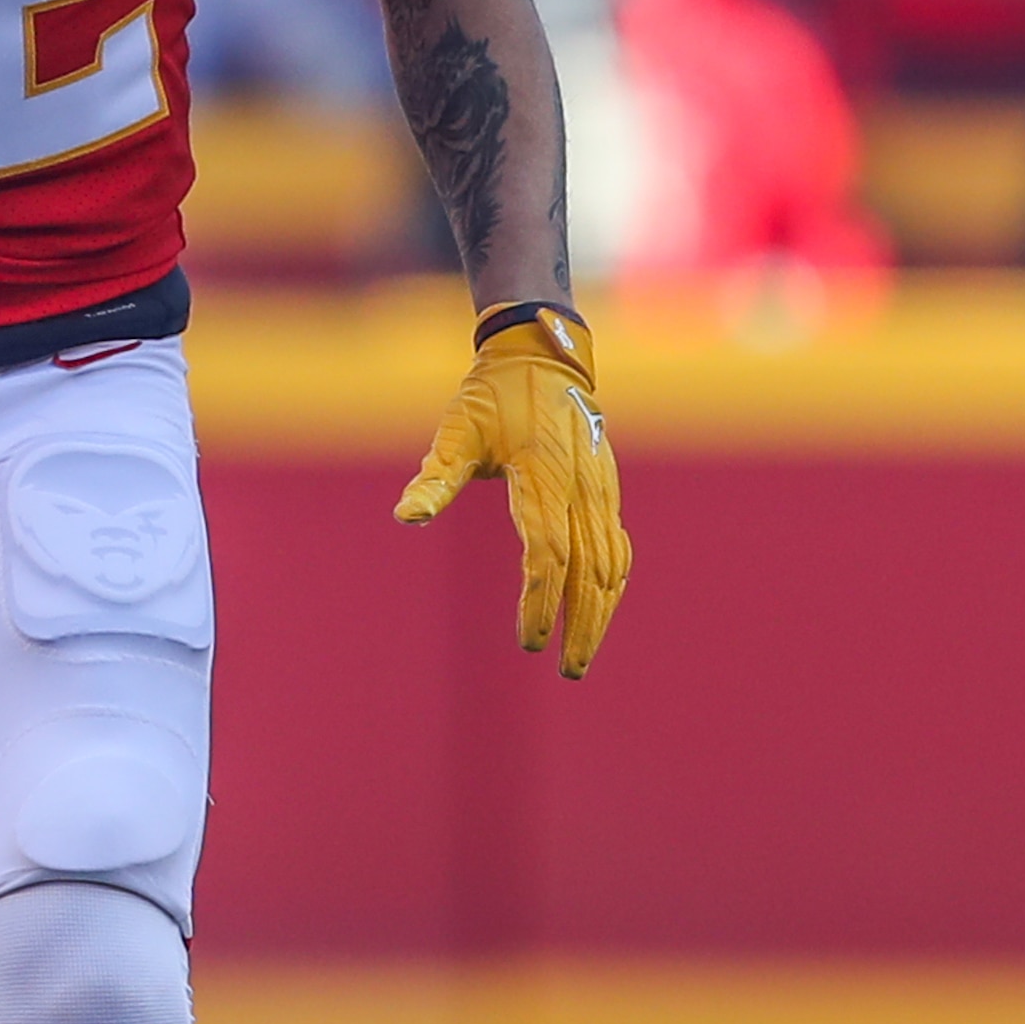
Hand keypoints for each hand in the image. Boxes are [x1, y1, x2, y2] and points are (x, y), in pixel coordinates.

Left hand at [393, 306, 628, 679]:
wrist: (542, 355)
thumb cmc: (491, 397)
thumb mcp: (456, 431)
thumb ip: (435, 478)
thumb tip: (406, 517)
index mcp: (543, 475)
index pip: (548, 553)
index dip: (540, 601)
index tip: (528, 642)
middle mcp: (582, 486)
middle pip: (591, 570)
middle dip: (581, 624)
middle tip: (568, 668)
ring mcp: (602, 488)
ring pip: (613, 563)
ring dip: (602, 612)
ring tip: (582, 652)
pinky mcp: (609, 489)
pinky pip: (619, 546)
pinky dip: (613, 584)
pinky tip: (601, 608)